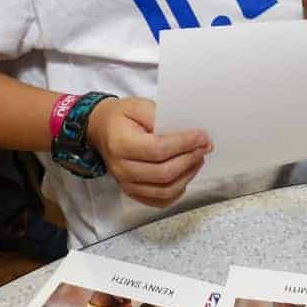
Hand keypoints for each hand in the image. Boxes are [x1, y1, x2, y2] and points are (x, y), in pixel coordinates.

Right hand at [87, 97, 211, 207]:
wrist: (102, 130)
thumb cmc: (122, 117)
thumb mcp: (138, 106)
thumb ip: (160, 116)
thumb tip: (187, 132)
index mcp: (120, 144)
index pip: (158, 150)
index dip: (184, 144)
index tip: (202, 137)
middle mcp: (121, 168)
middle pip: (164, 173)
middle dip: (190, 159)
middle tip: (204, 146)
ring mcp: (126, 184)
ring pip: (165, 190)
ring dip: (188, 175)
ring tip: (198, 158)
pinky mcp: (132, 192)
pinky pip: (160, 201)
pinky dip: (178, 190)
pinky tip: (186, 174)